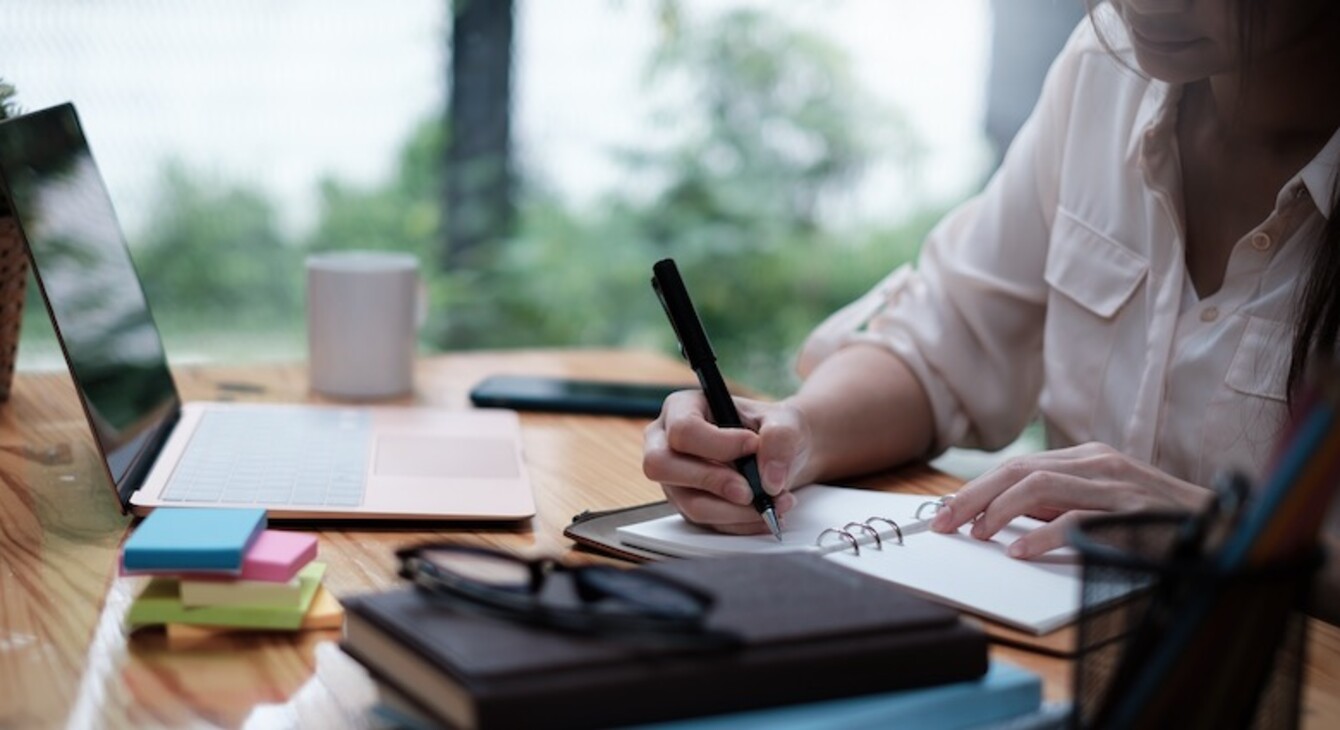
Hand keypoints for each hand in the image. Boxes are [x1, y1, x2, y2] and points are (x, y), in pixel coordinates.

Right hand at [643, 390, 808, 533]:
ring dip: (736, 510)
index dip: (718, 444)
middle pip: (661, 466)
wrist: (779, 455)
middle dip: (712, 481)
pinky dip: (741, 522)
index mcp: (682, 408)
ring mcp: (675, 479)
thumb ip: (780, 439)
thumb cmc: (771, 429)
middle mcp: (667, 443)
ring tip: (773, 501)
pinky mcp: (689, 505)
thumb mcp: (785, 421)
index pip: (683, 429)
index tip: (753, 446)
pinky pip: (708, 523)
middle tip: (750, 489)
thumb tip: (769, 479)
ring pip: (689, 503)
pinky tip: (765, 512)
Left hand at [929, 442, 1211, 557]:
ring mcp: (1116, 485)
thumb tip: (1001, 517)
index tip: (944, 513)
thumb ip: (1058, 506)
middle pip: (1018, 471)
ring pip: (1039, 486)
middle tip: (943, 523)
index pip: (1017, 467)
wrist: (1225, 530)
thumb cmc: (1157, 524)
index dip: (976, 489)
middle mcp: (1098, 463)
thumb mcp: (1100, 505)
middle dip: (973, 497)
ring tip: (977, 535)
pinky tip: (1019, 550)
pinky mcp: (1131, 513)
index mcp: (1088, 459)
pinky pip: (1077, 519)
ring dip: (999, 511)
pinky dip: (1042, 535)